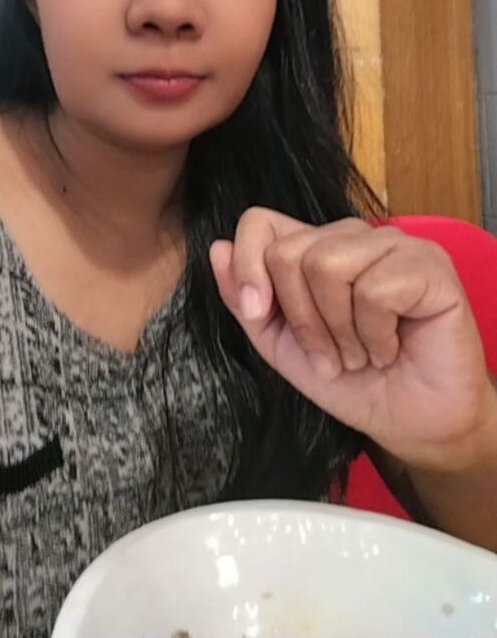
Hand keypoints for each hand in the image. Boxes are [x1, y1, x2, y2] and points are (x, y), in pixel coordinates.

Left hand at [210, 209, 496, 470]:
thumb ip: (246, 300)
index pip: (260, 222)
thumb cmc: (351, 382)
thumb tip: (218, 247)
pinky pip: (376, 289)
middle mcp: (353, 236)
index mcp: (315, 247)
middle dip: (301, 318)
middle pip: (289, 251)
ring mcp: (394, 244)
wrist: (411, 425)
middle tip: (331, 354)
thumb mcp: (281, 346)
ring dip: (339, 331)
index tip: (257, 314)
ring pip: (328, 264)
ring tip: (361, 354)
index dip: (248, 266)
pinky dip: (376, 335)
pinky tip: (391, 348)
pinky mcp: (430, 265)